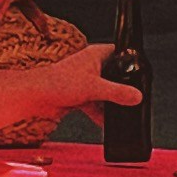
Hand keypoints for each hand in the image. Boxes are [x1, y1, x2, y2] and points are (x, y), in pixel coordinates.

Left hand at [0, 41, 139, 141]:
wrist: (35, 97)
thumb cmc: (57, 83)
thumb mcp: (95, 87)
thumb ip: (118, 93)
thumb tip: (137, 96)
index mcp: (96, 54)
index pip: (120, 52)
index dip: (131, 60)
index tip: (142, 70)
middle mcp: (91, 66)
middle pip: (115, 75)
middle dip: (122, 87)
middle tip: (134, 95)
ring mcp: (85, 81)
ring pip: (105, 92)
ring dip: (110, 103)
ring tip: (122, 112)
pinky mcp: (79, 95)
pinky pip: (95, 104)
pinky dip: (100, 114)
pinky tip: (107, 123)